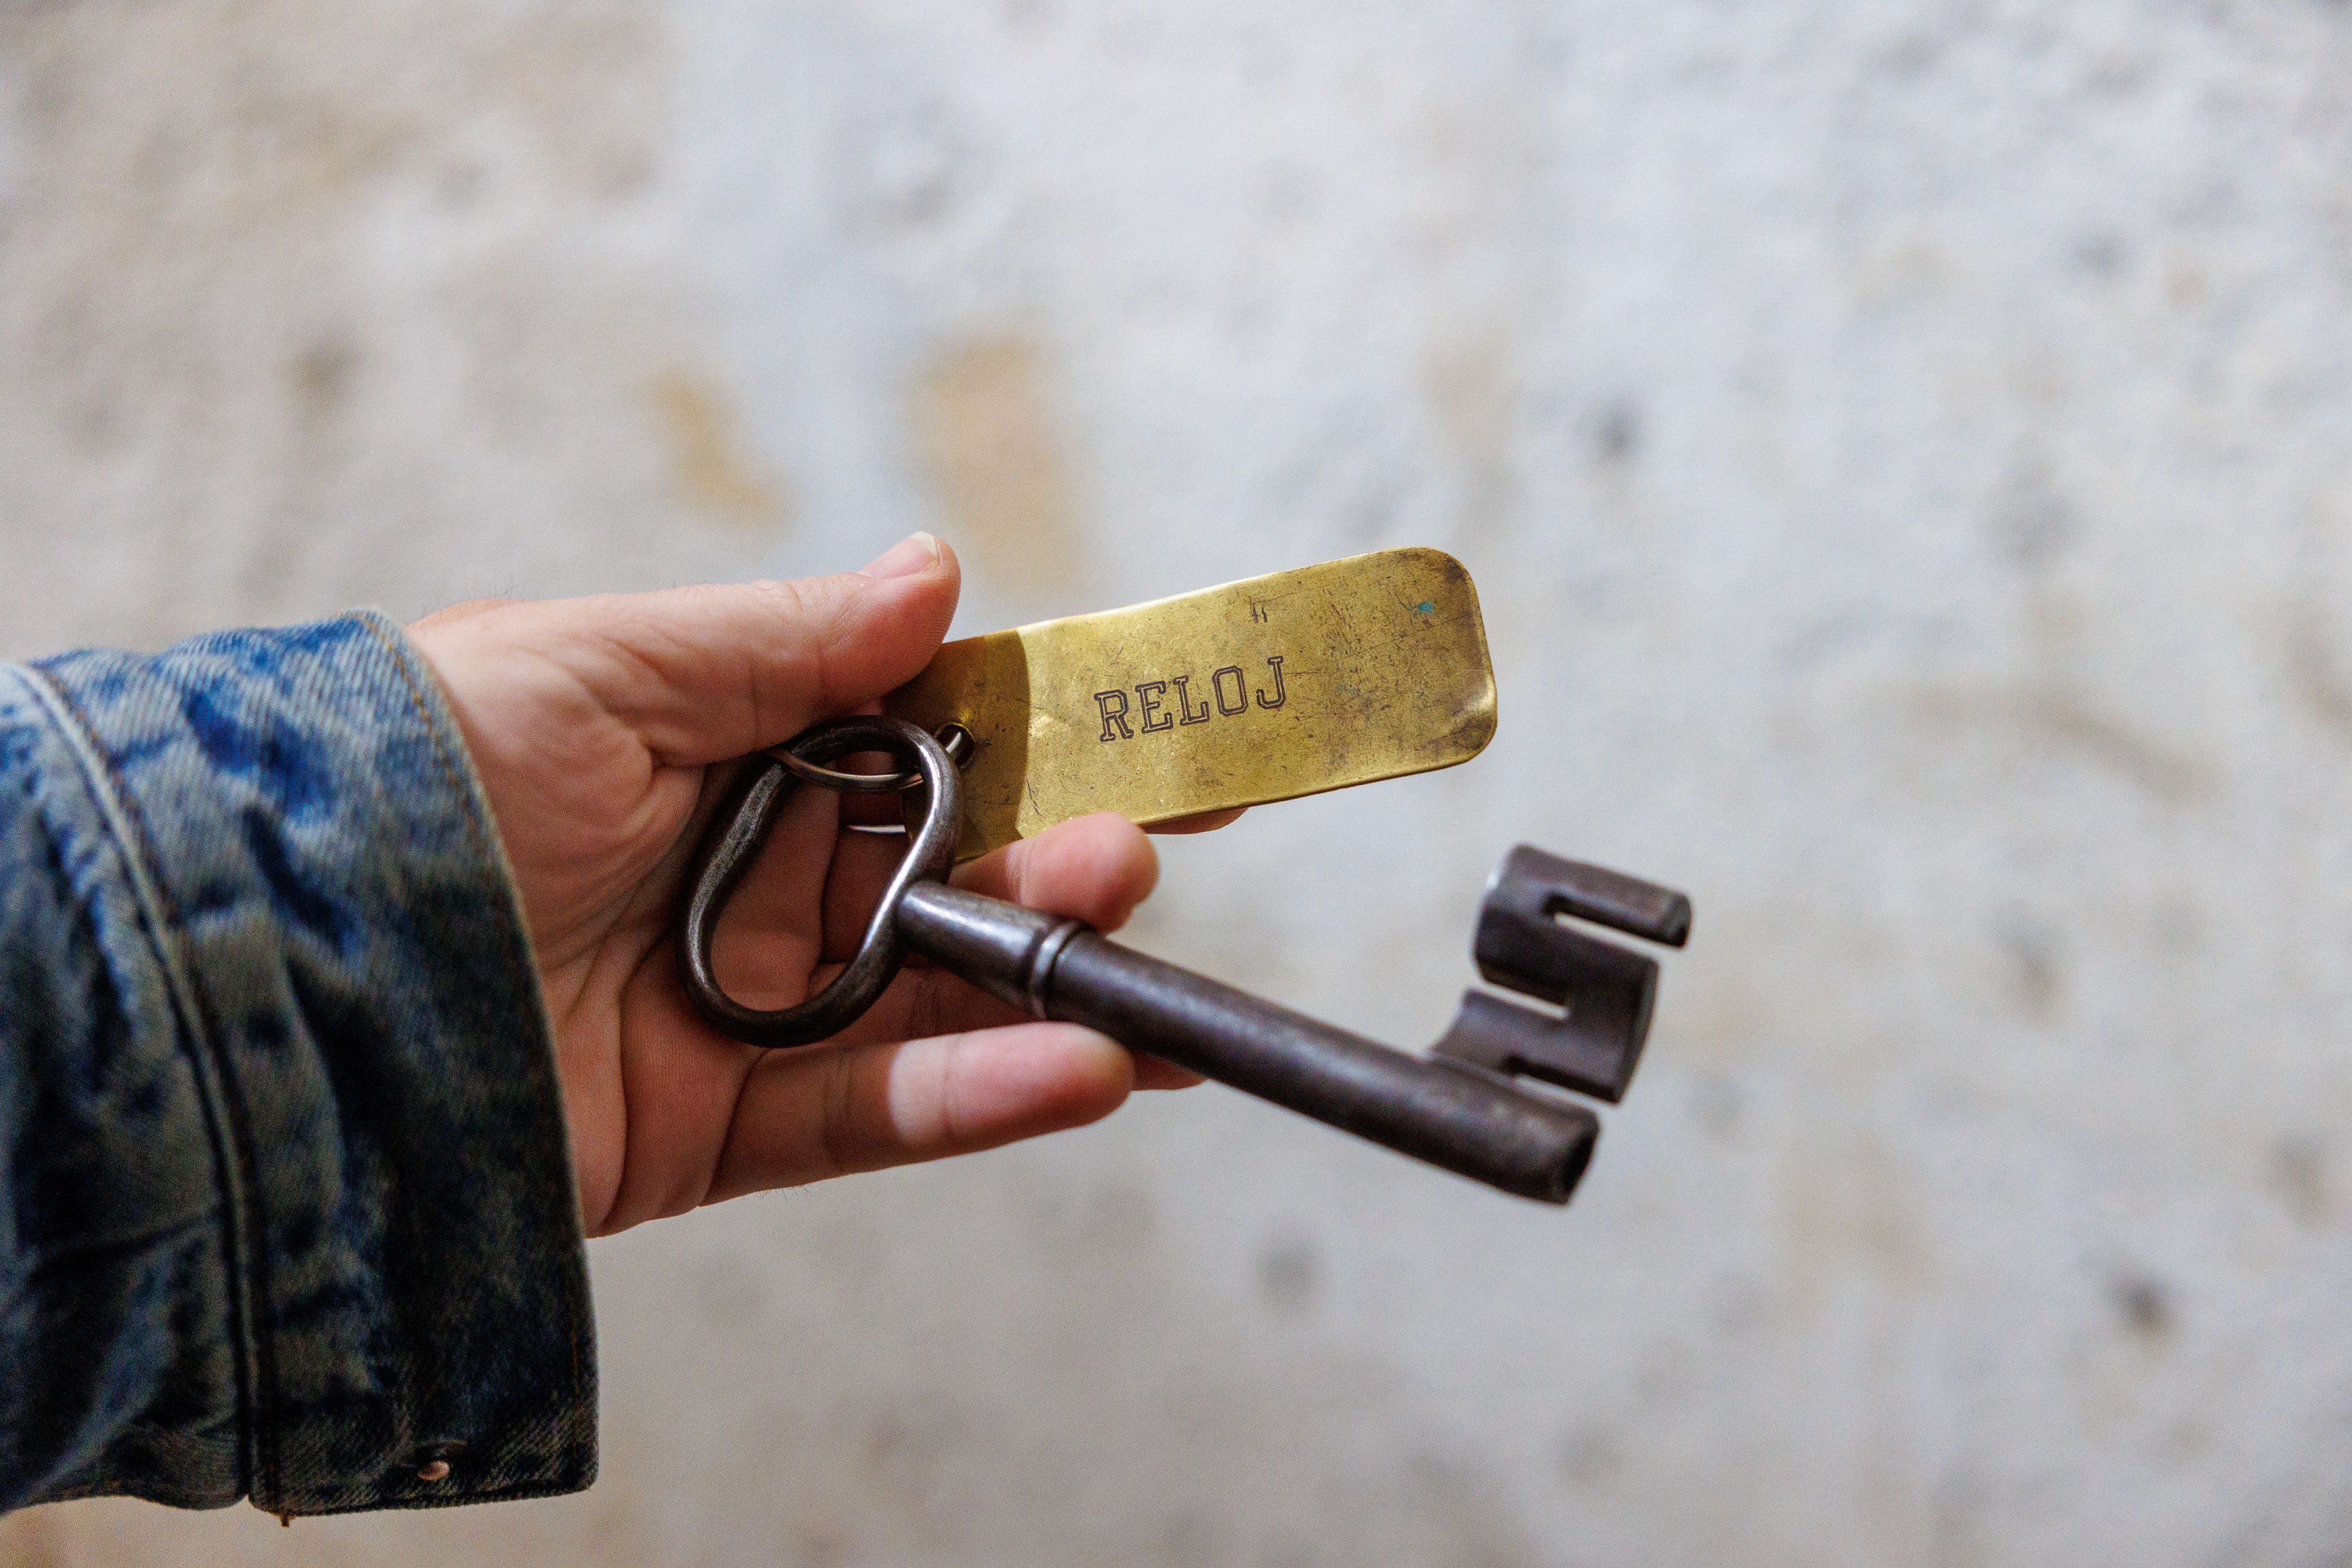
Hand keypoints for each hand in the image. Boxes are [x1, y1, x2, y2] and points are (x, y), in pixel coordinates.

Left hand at [408, 535, 1209, 1235]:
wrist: (261, 969)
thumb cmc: (407, 778)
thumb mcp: (595, 664)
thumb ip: (781, 639)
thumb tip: (937, 572)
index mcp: (725, 754)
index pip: (924, 742)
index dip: (1044, 738)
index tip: (1157, 732)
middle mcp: (747, 881)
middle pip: (951, 878)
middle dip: (1060, 863)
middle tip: (1141, 848)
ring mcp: (741, 1013)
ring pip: (937, 1003)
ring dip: (1053, 985)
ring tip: (1139, 966)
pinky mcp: (715, 1134)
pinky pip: (873, 1114)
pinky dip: (982, 1095)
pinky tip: (1081, 1066)